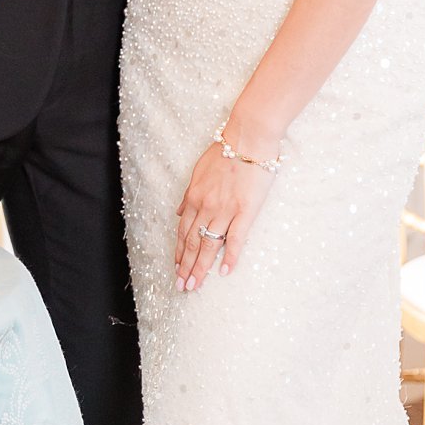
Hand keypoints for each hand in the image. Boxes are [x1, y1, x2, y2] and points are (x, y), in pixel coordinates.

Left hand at [174, 137, 276, 288]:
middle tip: (181, 286)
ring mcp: (225, 210)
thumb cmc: (225, 150)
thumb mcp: (199, 170)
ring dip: (200, 267)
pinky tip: (224, 272)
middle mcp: (206, 207)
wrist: (248, 138)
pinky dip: (229, 257)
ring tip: (194, 285)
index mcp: (194, 197)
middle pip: (192, 242)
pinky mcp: (245, 211)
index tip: (176, 268)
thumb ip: (189, 194)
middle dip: (185, 267)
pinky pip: (235, 239)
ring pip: (209, 245)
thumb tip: (179, 212)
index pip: (183, 231)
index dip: (179, 252)